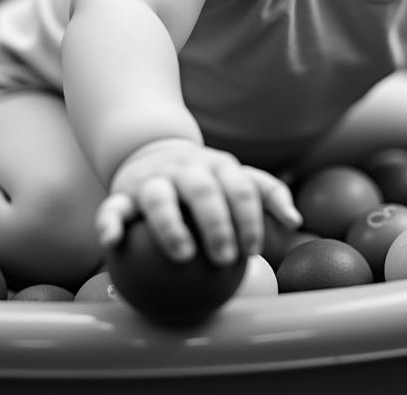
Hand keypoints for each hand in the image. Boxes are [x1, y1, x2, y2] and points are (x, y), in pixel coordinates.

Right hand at [96, 138, 300, 265]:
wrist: (150, 148)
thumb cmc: (203, 177)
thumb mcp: (235, 177)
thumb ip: (265, 194)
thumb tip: (297, 221)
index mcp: (218, 167)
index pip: (241, 187)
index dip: (250, 218)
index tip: (252, 251)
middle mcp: (186, 170)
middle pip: (203, 190)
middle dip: (217, 222)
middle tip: (224, 258)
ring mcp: (153, 179)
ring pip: (159, 197)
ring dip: (171, 225)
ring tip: (183, 255)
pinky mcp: (122, 193)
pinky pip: (112, 208)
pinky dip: (110, 223)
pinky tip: (113, 244)